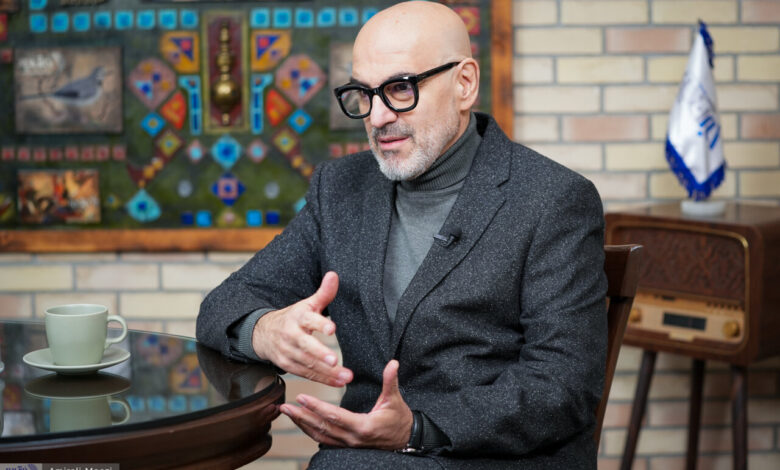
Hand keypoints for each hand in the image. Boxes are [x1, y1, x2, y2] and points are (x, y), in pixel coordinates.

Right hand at [252, 271, 352, 386]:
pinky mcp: (287, 365)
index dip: (320, 324)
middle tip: (335, 360)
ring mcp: (287, 351)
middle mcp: (291, 334)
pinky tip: (338, 382)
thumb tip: (334, 275)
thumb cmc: (293, 318)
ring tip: (346, 376)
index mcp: (298, 316)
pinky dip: (323, 379)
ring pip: (308, 363)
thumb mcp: (307, 304)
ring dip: (327, 372)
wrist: (263, 333)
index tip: (332, 329)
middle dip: (320, 354)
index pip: (309, 319)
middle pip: (306, 345)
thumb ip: (323, 293)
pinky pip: (306, 374)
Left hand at [280, 360, 412, 449]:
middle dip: (302, 416)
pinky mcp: (347, 445)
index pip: (334, 416)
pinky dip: (311, 431)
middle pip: (321, 427)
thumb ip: (391, 381)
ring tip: (288, 413)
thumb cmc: (399, 419)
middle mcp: (352, 438)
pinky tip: (302, 423)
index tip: (302, 397)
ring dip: (302, 424)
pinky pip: (324, 440)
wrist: (405, 439)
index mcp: (363, 426)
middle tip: (285, 406)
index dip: (316, 407)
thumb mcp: (395, 399)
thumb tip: (392, 363)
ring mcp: (348, 444)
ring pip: (320, 436)